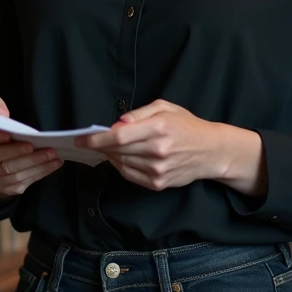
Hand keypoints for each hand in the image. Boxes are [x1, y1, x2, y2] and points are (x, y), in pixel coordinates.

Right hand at [0, 95, 62, 200]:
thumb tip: (1, 113)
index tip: (9, 134)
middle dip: (21, 153)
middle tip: (41, 147)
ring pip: (12, 173)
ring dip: (35, 164)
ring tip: (53, 155)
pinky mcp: (3, 187)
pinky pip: (21, 182)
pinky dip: (39, 173)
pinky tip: (52, 164)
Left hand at [76, 100, 225, 190]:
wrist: (211, 151)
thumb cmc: (186, 126)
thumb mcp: (165, 108)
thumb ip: (139, 113)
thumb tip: (118, 123)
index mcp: (159, 128)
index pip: (119, 137)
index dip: (96, 139)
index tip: (81, 139)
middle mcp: (158, 150)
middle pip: (117, 151)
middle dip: (100, 146)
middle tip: (90, 141)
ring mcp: (158, 169)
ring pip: (122, 163)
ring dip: (110, 156)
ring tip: (108, 148)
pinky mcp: (159, 183)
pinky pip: (130, 175)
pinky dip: (121, 166)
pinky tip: (121, 158)